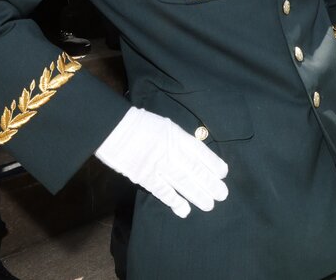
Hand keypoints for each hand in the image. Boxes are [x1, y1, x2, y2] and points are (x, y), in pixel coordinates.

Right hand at [94, 107, 228, 217]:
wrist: (113, 127)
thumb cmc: (139, 124)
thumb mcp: (165, 126)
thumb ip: (178, 140)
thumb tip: (192, 155)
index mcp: (176, 135)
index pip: (199, 151)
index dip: (212, 163)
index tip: (223, 174)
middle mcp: (171, 150)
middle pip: (194, 169)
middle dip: (209, 183)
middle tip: (222, 195)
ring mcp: (158, 164)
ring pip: (182, 182)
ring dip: (196, 195)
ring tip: (209, 205)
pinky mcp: (144, 176)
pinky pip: (162, 191)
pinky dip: (174, 201)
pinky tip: (184, 210)